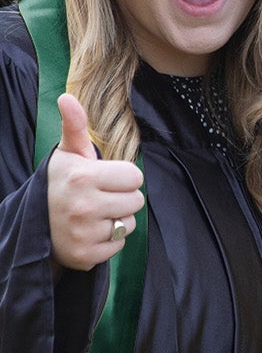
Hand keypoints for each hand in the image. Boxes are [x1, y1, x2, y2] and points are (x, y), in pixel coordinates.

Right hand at [47, 93, 144, 270]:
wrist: (33, 224)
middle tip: (98, 198)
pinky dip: (108, 242)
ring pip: (129, 224)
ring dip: (116, 220)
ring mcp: (83, 233)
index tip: (103, 179)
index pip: (136, 177)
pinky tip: (89, 233)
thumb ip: (76, 126)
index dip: (122, 177)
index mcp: (83, 177)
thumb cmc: (60, 183)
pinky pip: (119, 246)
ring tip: (92, 215)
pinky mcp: (86, 255)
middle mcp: (83, 205)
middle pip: (137, 201)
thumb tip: (67, 97)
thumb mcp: (68, 154)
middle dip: (122, 198)